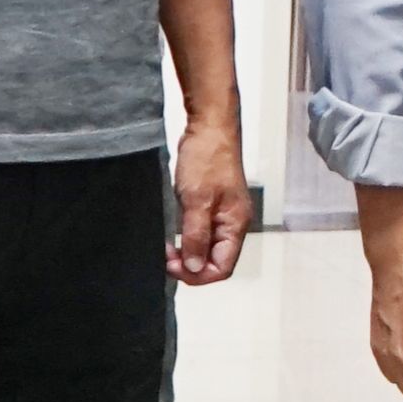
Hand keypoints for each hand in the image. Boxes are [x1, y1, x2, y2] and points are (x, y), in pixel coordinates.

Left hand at [168, 113, 250, 285]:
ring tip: (168, 247)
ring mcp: (223, 213)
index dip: (197, 274)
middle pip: (216, 260)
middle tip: (166, 257)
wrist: (209, 126)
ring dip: (188, 251)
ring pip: (208, 246)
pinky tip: (174, 233)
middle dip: (191, 264)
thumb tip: (193, 267)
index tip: (173, 267)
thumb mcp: (197, 201)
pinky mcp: (213, 204)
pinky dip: (188, 237)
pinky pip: (203, 230)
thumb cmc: (208, 158)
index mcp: (236, 225)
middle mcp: (233, 223)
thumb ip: (196, 236)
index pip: (222, 267)